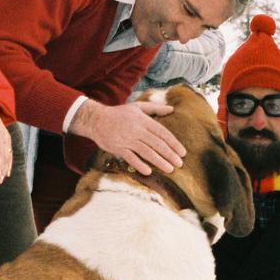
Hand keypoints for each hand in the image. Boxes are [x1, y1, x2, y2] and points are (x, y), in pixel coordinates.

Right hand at [69, 99, 184, 174]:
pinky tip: (149, 171)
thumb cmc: (119, 114)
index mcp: (143, 120)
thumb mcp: (137, 107)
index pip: (162, 132)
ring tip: (170, 169)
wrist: (96, 120)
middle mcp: (136, 130)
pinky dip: (139, 164)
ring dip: (159, 161)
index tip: (182, 152)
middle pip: (157, 144)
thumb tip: (171, 109)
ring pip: (146, 152)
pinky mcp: (118, 148)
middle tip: (180, 164)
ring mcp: (127, 139)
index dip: (173, 143)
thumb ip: (155, 108)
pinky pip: (130, 158)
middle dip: (170, 154)